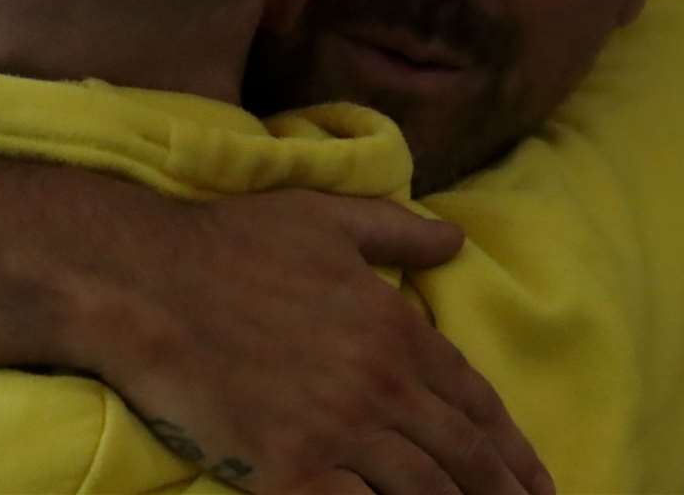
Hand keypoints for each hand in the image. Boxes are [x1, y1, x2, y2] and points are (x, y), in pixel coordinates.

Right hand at [0, 151, 553, 494]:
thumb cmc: (230, 243)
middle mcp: (379, 383)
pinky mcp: (290, 471)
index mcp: (393, 326)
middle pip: (462, 454)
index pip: (474, 397)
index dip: (512, 444)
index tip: (537, 477)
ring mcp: (337, 430)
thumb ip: (395, 231)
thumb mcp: (324, 217)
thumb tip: (454, 238)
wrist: (145, 283)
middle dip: (505, 492)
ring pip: (425, 491)